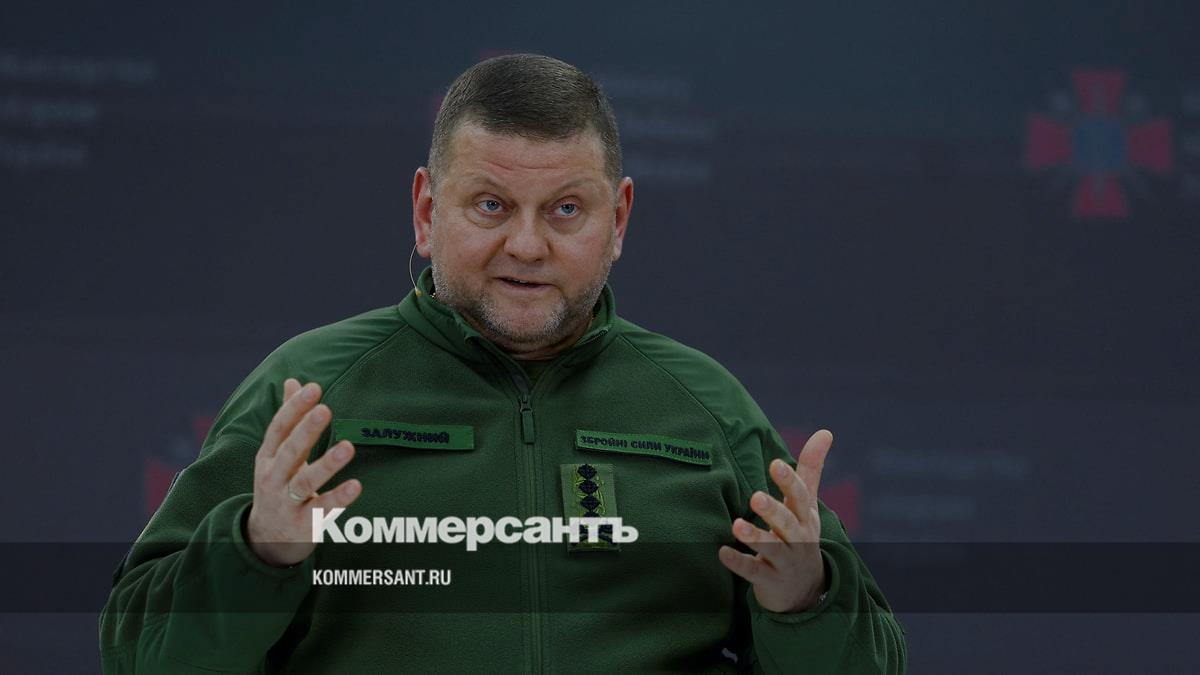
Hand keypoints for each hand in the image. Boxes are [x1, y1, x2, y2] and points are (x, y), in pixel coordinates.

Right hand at [245, 378, 361, 566]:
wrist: (264, 540)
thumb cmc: (278, 486)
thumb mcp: (277, 454)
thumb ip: (288, 420)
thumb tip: (293, 380)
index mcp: (268, 457)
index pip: (279, 428)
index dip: (295, 408)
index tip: (314, 388)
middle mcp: (274, 478)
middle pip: (289, 451)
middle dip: (306, 430)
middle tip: (325, 409)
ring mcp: (287, 502)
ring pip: (305, 482)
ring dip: (327, 464)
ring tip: (347, 447)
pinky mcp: (303, 524)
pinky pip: (322, 510)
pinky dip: (338, 498)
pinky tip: (357, 485)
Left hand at [718, 429, 831, 612]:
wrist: (807, 590)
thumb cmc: (800, 534)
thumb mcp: (807, 504)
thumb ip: (811, 468)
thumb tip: (825, 431)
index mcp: (804, 516)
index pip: (799, 496)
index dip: (788, 481)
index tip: (775, 463)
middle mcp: (798, 538)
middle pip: (787, 523)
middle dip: (773, 510)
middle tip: (755, 497)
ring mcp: (786, 561)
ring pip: (772, 549)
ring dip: (755, 537)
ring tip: (736, 524)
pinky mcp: (770, 581)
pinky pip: (754, 572)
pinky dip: (739, 562)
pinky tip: (722, 552)